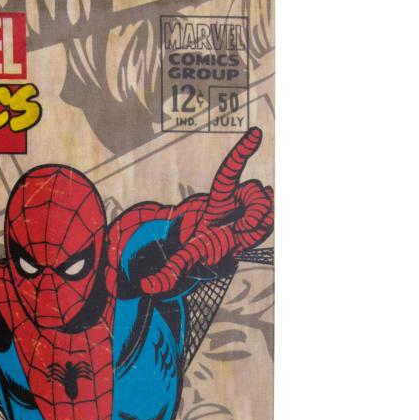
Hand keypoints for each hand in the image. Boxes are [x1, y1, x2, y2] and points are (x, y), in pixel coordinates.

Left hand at [140, 128, 273, 295]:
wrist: (217, 251)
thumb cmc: (198, 249)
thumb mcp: (184, 260)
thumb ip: (167, 274)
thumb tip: (146, 286)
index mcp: (218, 199)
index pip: (231, 171)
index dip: (242, 152)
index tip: (257, 133)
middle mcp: (237, 197)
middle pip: (256, 192)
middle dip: (255, 209)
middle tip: (243, 227)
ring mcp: (253, 205)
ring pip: (267, 202)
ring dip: (259, 218)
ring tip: (244, 233)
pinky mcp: (264, 216)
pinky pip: (272, 214)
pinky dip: (266, 224)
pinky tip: (253, 232)